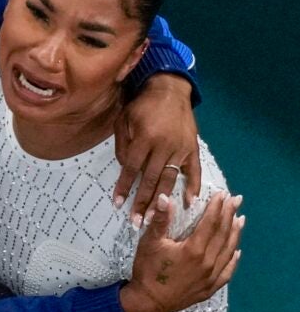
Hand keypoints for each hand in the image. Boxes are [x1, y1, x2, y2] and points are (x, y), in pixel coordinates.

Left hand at [114, 74, 200, 225]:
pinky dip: (193, 187)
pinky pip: (194, 171)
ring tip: (153, 218)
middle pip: (150, 179)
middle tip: (135, 222)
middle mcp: (163, 146)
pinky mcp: (193, 148)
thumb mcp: (123, 119)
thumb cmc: (142, 105)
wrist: (169, 89)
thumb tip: (125, 168)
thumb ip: (122, 144)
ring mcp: (181, 148)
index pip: (131, 168)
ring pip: (169, 179)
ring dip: (161, 201)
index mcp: (144, 138)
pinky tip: (189, 203)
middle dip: (142, 202)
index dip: (124, 186)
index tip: (118, 204)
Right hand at [120, 192, 243, 311]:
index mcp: (194, 249)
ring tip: (240, 219)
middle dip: (230, 215)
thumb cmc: (148, 270)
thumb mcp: (150, 242)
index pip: (210, 223)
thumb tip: (165, 197)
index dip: (217, 207)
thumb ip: (160, 220)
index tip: (223, 194)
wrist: (149, 301)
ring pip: (228, 251)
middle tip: (236, 200)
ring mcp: (211, 276)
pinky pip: (227, 271)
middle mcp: (208, 262)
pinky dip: (233, 259)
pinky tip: (237, 251)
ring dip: (235, 233)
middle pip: (223, 234)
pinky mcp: (210, 287)